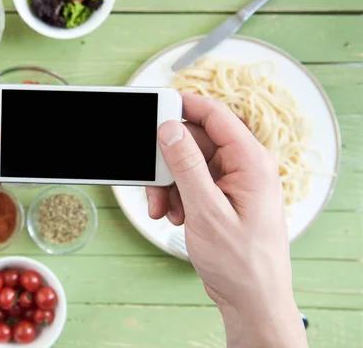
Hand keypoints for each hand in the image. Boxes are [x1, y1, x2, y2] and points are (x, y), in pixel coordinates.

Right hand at [146, 93, 306, 347]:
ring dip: (169, 185)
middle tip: (152, 185)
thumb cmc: (240, 261)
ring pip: (189, 165)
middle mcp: (244, 167)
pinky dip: (177, 197)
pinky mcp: (222, 197)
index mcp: (250, 162)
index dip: (184, 106)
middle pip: (195, 143)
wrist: (251, 298)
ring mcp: (233, 183)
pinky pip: (192, 183)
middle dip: (168, 164)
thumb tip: (170, 129)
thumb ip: (187, 166)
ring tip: (163, 210)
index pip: (216, 116)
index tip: (156, 106)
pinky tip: (175, 217)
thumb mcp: (206, 210)